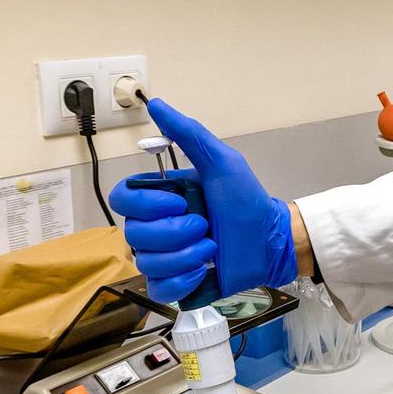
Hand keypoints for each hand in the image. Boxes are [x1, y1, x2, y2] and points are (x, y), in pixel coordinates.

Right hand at [107, 99, 298, 304]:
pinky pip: (160, 288)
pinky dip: (183, 280)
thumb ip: (189, 134)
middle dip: (175, 232)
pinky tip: (203, 270)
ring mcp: (165, 257)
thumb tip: (157, 105)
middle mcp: (157, 227)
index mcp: (160, 198)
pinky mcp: (176, 284)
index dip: (146, 205)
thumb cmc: (247, 202)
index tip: (180, 202)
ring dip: (185, 255)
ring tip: (211, 247)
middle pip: (133, 234)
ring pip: (147, 263)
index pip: (122, 200)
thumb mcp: (222, 162)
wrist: (270, 240)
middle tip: (205, 226)